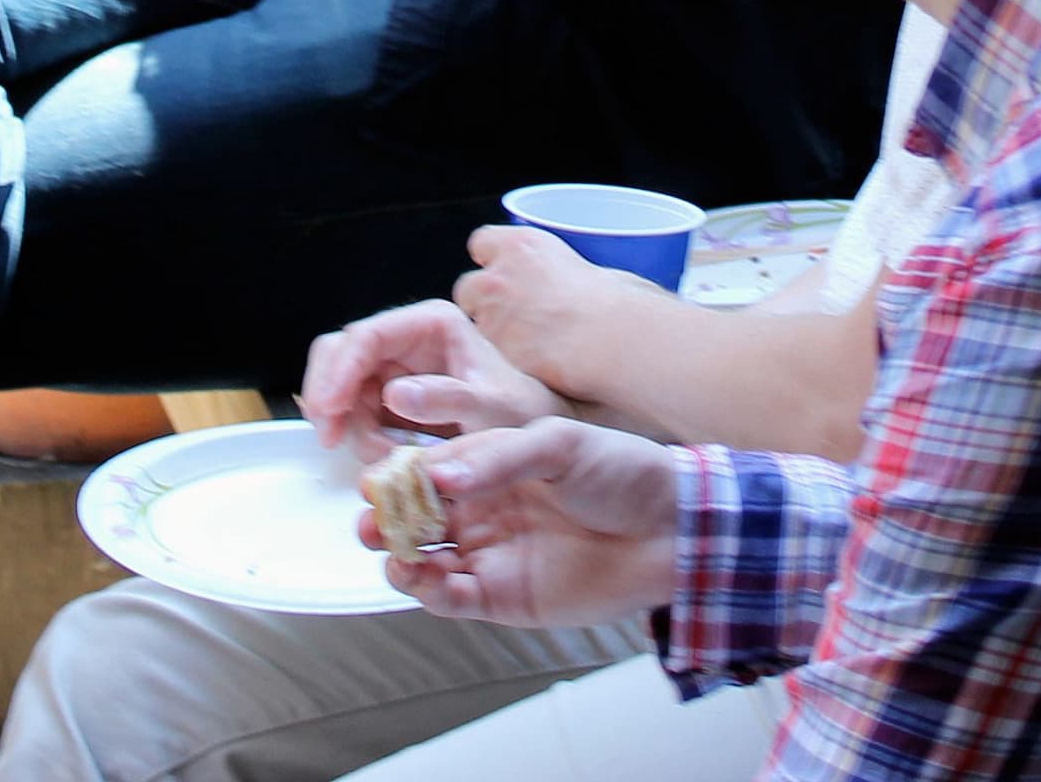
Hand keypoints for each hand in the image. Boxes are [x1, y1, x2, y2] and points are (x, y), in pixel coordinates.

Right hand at [302, 300, 568, 458]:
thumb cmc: (525, 419)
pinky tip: (380, 457)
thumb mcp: (495, 410)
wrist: (537, 444)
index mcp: (432, 324)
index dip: (340, 371)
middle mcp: (409, 340)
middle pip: (341, 352)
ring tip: (380, 458)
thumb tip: (394, 393)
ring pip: (343, 385)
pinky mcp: (391, 400)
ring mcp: (397, 368)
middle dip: (331, 394)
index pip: (367, 336)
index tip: (330, 412)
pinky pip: (356, 411)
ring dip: (348, 423)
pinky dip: (357, 435)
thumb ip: (449, 400)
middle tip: (330, 437)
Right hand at [377, 418, 679, 628]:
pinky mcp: (502, 597)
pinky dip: (428, 590)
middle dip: (389, 515)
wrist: (671, 530)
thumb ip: (499, 457)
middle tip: (369, 514)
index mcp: (492, 466)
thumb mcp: (562, 442)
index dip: (403, 473)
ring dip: (400, 553)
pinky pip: (452, 598)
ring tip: (389, 545)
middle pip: (419, 515)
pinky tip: (420, 575)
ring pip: (426, 558)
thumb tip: (443, 475)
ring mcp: (491, 555)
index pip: (433, 469)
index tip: (378, 474)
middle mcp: (484, 510)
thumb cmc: (623, 473)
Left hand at [455, 224, 682, 411]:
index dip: (491, 261)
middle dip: (483, 302)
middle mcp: (497, 277)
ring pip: (476, 328)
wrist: (611, 340)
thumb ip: (570, 273)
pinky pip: (490, 361)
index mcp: (522, 246)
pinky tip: (532, 370)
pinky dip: (505, 366)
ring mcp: (492, 318)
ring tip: (528, 350)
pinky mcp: (494, 357)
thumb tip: (581, 284)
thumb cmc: (617, 304)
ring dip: (494, 337)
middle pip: (468, 287)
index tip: (503, 273)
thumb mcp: (594, 269)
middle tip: (512, 318)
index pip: (481, 242)